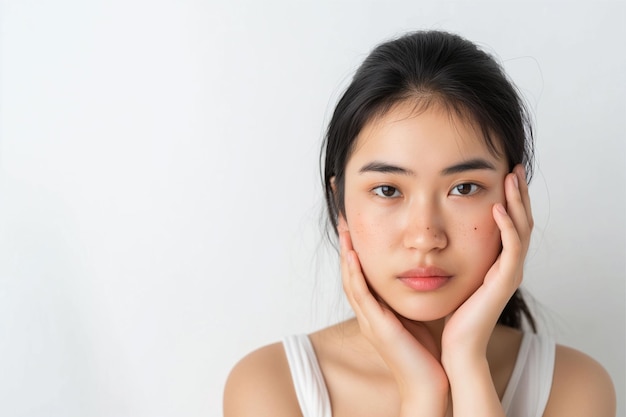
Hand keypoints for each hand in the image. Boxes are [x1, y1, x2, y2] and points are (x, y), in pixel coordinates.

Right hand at [339, 224, 448, 414]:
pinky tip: (352, 256)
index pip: (360, 276)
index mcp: (376, 312)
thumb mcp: (414, 318)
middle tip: (343, 221)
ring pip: (350, 281)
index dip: (355, 252)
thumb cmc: (425, 354)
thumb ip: (408, 299)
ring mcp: (369, 321)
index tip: (356, 228)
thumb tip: (418, 276)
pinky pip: (360, 296)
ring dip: (345, 255)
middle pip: (349, 274)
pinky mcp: (376, 327)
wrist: (429, 385)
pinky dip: (354, 274)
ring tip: (344, 230)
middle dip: (345, 247)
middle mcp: (368, 315)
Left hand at [441, 165, 533, 363]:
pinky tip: (497, 208)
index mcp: (496, 262)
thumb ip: (451, 255)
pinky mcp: (504, 282)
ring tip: (511, 177)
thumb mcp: (451, 275)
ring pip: (521, 229)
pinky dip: (506, 226)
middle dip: (518, 193)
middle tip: (514, 166)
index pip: (509, 223)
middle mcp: (507, 265)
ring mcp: (508, 273)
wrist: (456, 347)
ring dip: (517, 201)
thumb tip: (432, 234)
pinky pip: (512, 249)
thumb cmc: (450, 314)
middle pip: (520, 220)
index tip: (500, 172)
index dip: (508, 198)